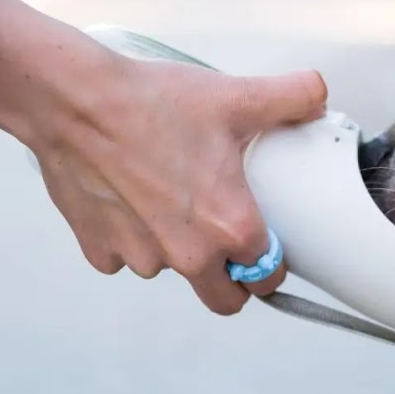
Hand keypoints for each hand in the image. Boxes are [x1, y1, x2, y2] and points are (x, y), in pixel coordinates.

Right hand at [0, 0, 327, 313]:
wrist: (75, 102)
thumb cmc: (152, 103)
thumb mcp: (236, 97)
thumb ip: (292, 97)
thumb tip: (319, 95)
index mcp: (230, 228)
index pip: (268, 277)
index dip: (272, 263)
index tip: (265, 244)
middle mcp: (187, 255)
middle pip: (224, 298)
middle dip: (231, 279)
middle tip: (227, 240)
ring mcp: (139, 257)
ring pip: (171, 272)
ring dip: (177, 250)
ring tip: (172, 198)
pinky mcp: (98, 250)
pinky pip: (125, 258)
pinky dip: (131, 237)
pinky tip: (131, 198)